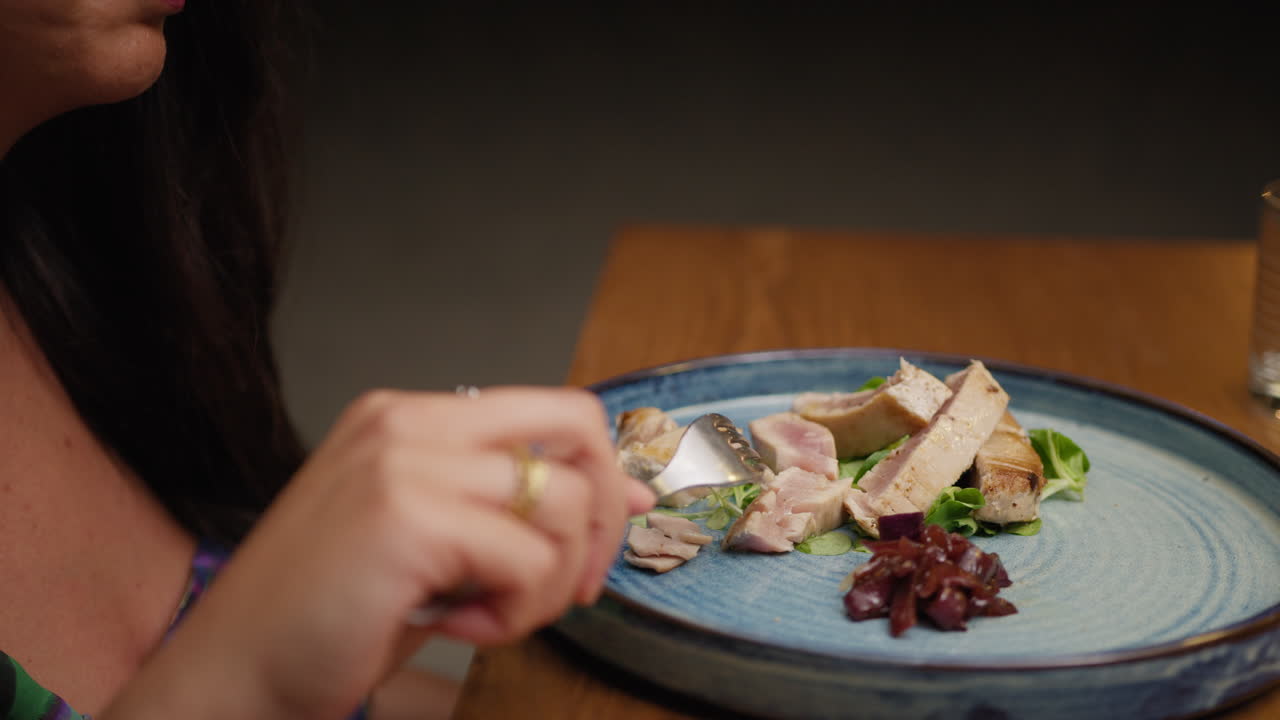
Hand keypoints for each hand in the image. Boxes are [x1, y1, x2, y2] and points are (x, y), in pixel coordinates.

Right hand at [104, 387, 654, 719]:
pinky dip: (514, 614)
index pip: (549, 411)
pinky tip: (456, 629)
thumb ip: (513, 508)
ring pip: (562, 503)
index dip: (601, 474)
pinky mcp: (407, 516)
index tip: (609, 532)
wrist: (232, 673)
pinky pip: (529, 559)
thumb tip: (630, 492)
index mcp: (408, 418)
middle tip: (574, 584)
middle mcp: (406, 422)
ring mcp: (404, 461)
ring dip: (547, 584)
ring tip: (487, 618)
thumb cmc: (327, 617)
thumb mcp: (435, 543)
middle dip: (602, 513)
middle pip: (574, 426)